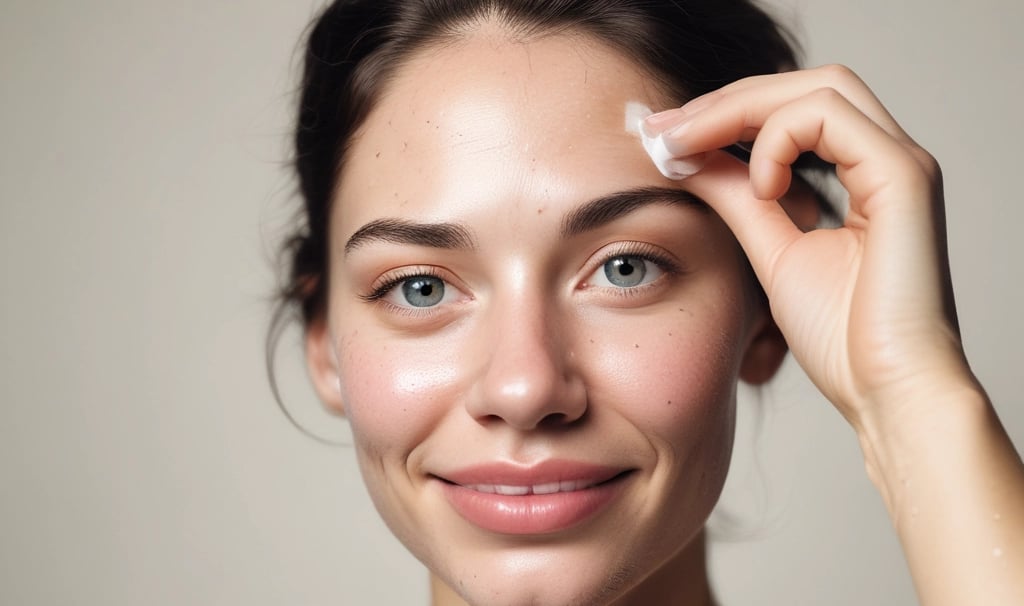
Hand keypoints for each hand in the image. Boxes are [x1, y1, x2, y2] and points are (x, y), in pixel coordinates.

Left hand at [643, 65, 977, 430]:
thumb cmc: (843, 339)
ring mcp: (898, 164)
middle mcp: (885, 158)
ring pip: (818, 87)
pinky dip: (777, 139)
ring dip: (740, 108)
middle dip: (724, 101)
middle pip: (804, 85)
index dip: (722, 113)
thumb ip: (735, 198)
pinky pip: (828, 118)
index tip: (658, 136)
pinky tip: (758, 188)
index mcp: (861, 174)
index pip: (791, 110)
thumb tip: (686, 155)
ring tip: (688, 148)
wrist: (886, 394)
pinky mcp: (902, 178)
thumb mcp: (769, 250)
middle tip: (662, 130)